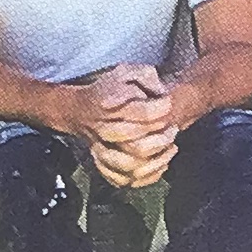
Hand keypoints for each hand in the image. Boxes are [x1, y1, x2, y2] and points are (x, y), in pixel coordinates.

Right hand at [66, 65, 176, 189]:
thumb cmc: (107, 90)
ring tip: (170, 147)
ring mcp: (101, 150)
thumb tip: (162, 92)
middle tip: (173, 129)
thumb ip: (145, 76)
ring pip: (132, 166)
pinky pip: (124, 179)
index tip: (169, 104)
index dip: (161, 110)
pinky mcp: (103, 165)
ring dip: (157, 160)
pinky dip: (146, 176)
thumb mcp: (126, 72)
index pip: (142, 113)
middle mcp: (103, 131)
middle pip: (137, 144)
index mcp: (107, 105)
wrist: (78, 110)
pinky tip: (159, 164)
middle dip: (162, 138)